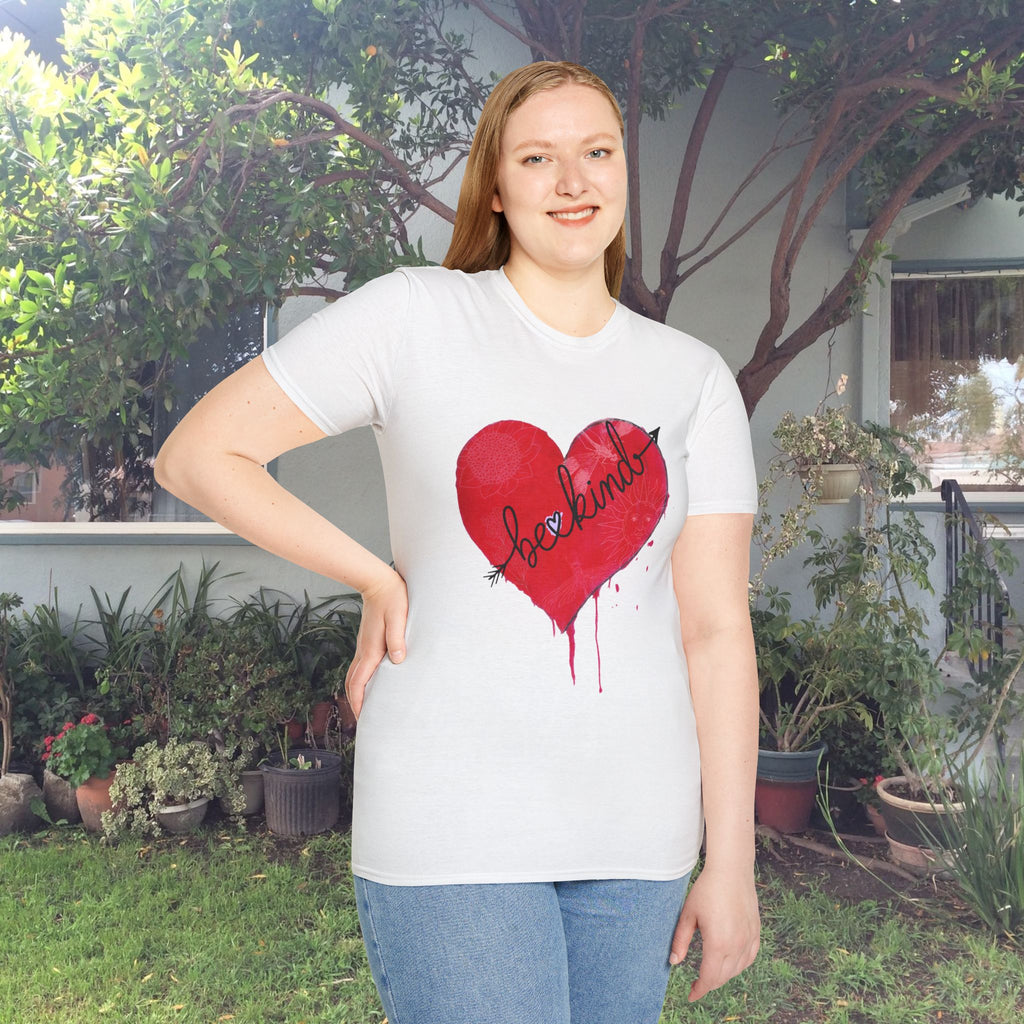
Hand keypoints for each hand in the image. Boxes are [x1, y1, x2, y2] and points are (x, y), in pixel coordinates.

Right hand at [344, 568, 408, 718]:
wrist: (378, 582)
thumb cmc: (393, 598)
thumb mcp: (398, 617)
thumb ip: (397, 638)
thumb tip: (397, 660)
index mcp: (371, 649)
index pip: (359, 682)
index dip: (358, 701)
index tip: (361, 718)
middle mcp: (364, 651)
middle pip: (352, 683)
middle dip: (355, 703)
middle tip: (362, 721)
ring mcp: (364, 646)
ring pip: (355, 675)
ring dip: (356, 693)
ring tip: (365, 708)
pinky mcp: (368, 642)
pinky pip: (360, 667)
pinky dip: (361, 681)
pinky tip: (371, 684)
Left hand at [669, 864, 759, 1001]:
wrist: (731, 871)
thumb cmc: (707, 890)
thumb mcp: (688, 914)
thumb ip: (680, 940)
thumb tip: (674, 962)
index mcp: (718, 943)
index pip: (709, 978)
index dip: (699, 990)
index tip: (691, 995)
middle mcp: (736, 945)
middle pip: (722, 977)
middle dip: (709, 984)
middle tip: (697, 984)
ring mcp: (748, 939)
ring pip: (737, 969)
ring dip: (723, 975)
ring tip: (711, 973)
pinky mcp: (756, 932)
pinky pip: (749, 958)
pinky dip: (739, 965)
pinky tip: (731, 963)